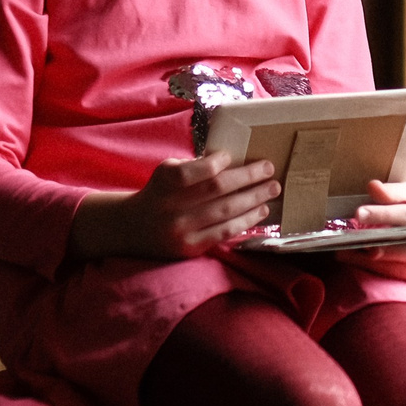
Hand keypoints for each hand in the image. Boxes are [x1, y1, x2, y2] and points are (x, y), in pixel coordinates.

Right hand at [69, 154, 278, 261]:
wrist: (133, 228)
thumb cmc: (160, 192)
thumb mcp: (167, 171)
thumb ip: (194, 166)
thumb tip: (235, 161)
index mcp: (165, 182)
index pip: (193, 171)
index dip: (216, 163)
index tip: (231, 156)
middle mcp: (171, 207)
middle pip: (216, 190)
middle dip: (248, 178)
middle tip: (270, 169)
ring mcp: (181, 230)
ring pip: (225, 212)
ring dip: (253, 199)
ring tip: (272, 190)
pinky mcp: (190, 248)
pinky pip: (224, 233)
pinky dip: (245, 221)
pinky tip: (260, 212)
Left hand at [335, 179, 405, 287]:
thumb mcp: (405, 202)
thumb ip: (392, 195)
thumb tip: (374, 187)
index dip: (385, 214)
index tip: (359, 213)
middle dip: (381, 244)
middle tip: (353, 240)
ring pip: (402, 268)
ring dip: (371, 262)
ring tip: (345, 253)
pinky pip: (397, 282)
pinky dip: (374, 273)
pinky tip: (355, 263)